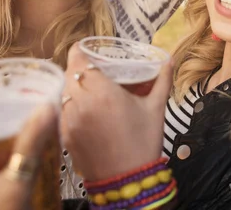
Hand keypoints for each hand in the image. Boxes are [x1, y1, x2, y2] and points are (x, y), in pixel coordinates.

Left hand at [61, 43, 172, 180]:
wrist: (129, 181)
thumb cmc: (143, 144)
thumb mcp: (156, 109)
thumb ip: (162, 80)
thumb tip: (169, 60)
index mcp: (104, 92)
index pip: (80, 61)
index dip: (80, 51)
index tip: (86, 49)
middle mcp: (82, 103)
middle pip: (69, 74)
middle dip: (77, 68)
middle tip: (90, 69)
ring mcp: (71, 120)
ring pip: (62, 92)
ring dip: (72, 86)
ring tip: (86, 89)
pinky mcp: (65, 135)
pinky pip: (61, 111)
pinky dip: (69, 105)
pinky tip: (83, 109)